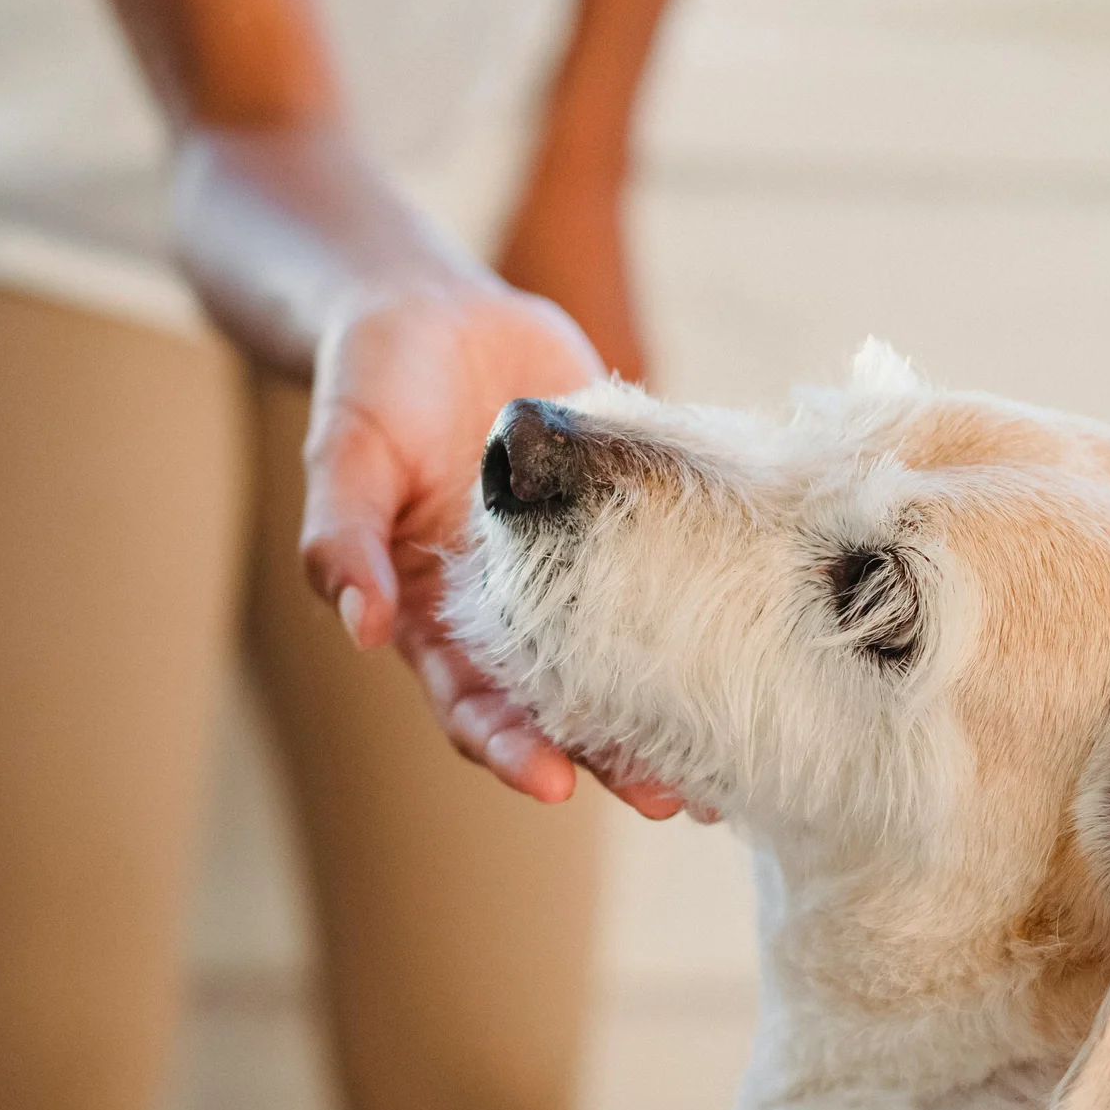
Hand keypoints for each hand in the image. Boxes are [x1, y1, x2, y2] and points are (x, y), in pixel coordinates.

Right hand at [298, 281, 687, 818]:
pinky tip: (768, 640)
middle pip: (563, 707)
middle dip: (616, 758)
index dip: (510, 748)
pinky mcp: (629, 517)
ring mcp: (577, 570)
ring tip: (733, 761)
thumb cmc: (368, 383)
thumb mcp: (344, 452)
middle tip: (675, 800)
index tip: (556, 785)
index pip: (471, 705)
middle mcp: (511, 612)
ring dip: (676, 711)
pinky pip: (674, 572)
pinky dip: (714, 608)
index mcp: (435, 618)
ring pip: (630, 658)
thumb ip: (342, 534)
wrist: (428, 309)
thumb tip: (357, 624)